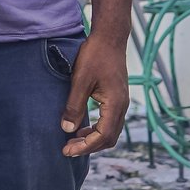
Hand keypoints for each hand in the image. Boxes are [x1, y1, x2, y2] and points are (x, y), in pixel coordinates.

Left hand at [62, 29, 129, 156]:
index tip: (67, 151)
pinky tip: (81, 128)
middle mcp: (122, 106)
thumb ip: (74, 106)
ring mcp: (121, 102)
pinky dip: (96, 129)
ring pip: (110, 130)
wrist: (109, 39)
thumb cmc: (94, 56)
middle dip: (89, 146)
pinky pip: (109, 121)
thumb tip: (67, 129)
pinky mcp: (116, 98)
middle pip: (109, 137)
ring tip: (72, 141)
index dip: (86, 146)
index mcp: (115, 104)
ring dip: (92, 139)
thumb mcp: (79, 81)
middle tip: (67, 150)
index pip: (104, 136)